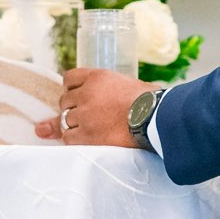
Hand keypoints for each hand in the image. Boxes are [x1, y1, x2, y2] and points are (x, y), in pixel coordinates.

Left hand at [34, 68, 151, 146]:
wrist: (155, 118)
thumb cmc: (151, 101)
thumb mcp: (131, 84)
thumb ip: (115, 87)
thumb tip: (121, 92)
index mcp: (97, 77)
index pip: (69, 78)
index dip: (72, 88)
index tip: (77, 96)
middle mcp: (86, 93)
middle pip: (65, 101)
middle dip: (73, 108)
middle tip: (86, 116)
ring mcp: (84, 115)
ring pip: (65, 120)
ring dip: (75, 126)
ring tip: (90, 130)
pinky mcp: (86, 135)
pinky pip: (68, 138)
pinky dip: (75, 140)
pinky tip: (86, 141)